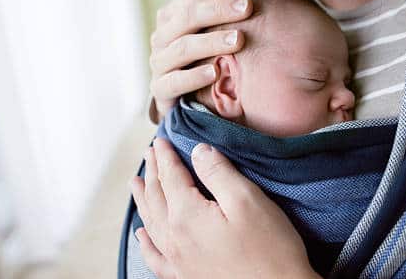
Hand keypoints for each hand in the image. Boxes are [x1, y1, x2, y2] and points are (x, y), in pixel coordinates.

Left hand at [130, 138, 320, 278]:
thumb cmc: (269, 249)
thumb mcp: (247, 200)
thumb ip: (218, 172)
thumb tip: (198, 151)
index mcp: (187, 215)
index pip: (170, 177)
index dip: (165, 156)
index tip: (160, 141)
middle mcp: (175, 238)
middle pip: (156, 197)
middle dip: (152, 172)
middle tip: (149, 154)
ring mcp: (178, 260)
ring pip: (151, 222)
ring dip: (143, 199)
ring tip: (136, 183)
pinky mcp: (186, 276)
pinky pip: (155, 256)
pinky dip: (146, 242)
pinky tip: (142, 234)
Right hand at [149, 0, 251, 121]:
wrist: (187, 100)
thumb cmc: (203, 57)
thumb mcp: (211, 28)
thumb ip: (217, 2)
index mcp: (172, 17)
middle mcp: (161, 37)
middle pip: (188, 17)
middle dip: (219, 11)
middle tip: (248, 8)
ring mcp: (158, 63)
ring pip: (182, 48)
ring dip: (211, 42)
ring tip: (239, 40)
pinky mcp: (160, 90)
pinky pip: (174, 82)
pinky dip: (194, 76)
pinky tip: (215, 73)